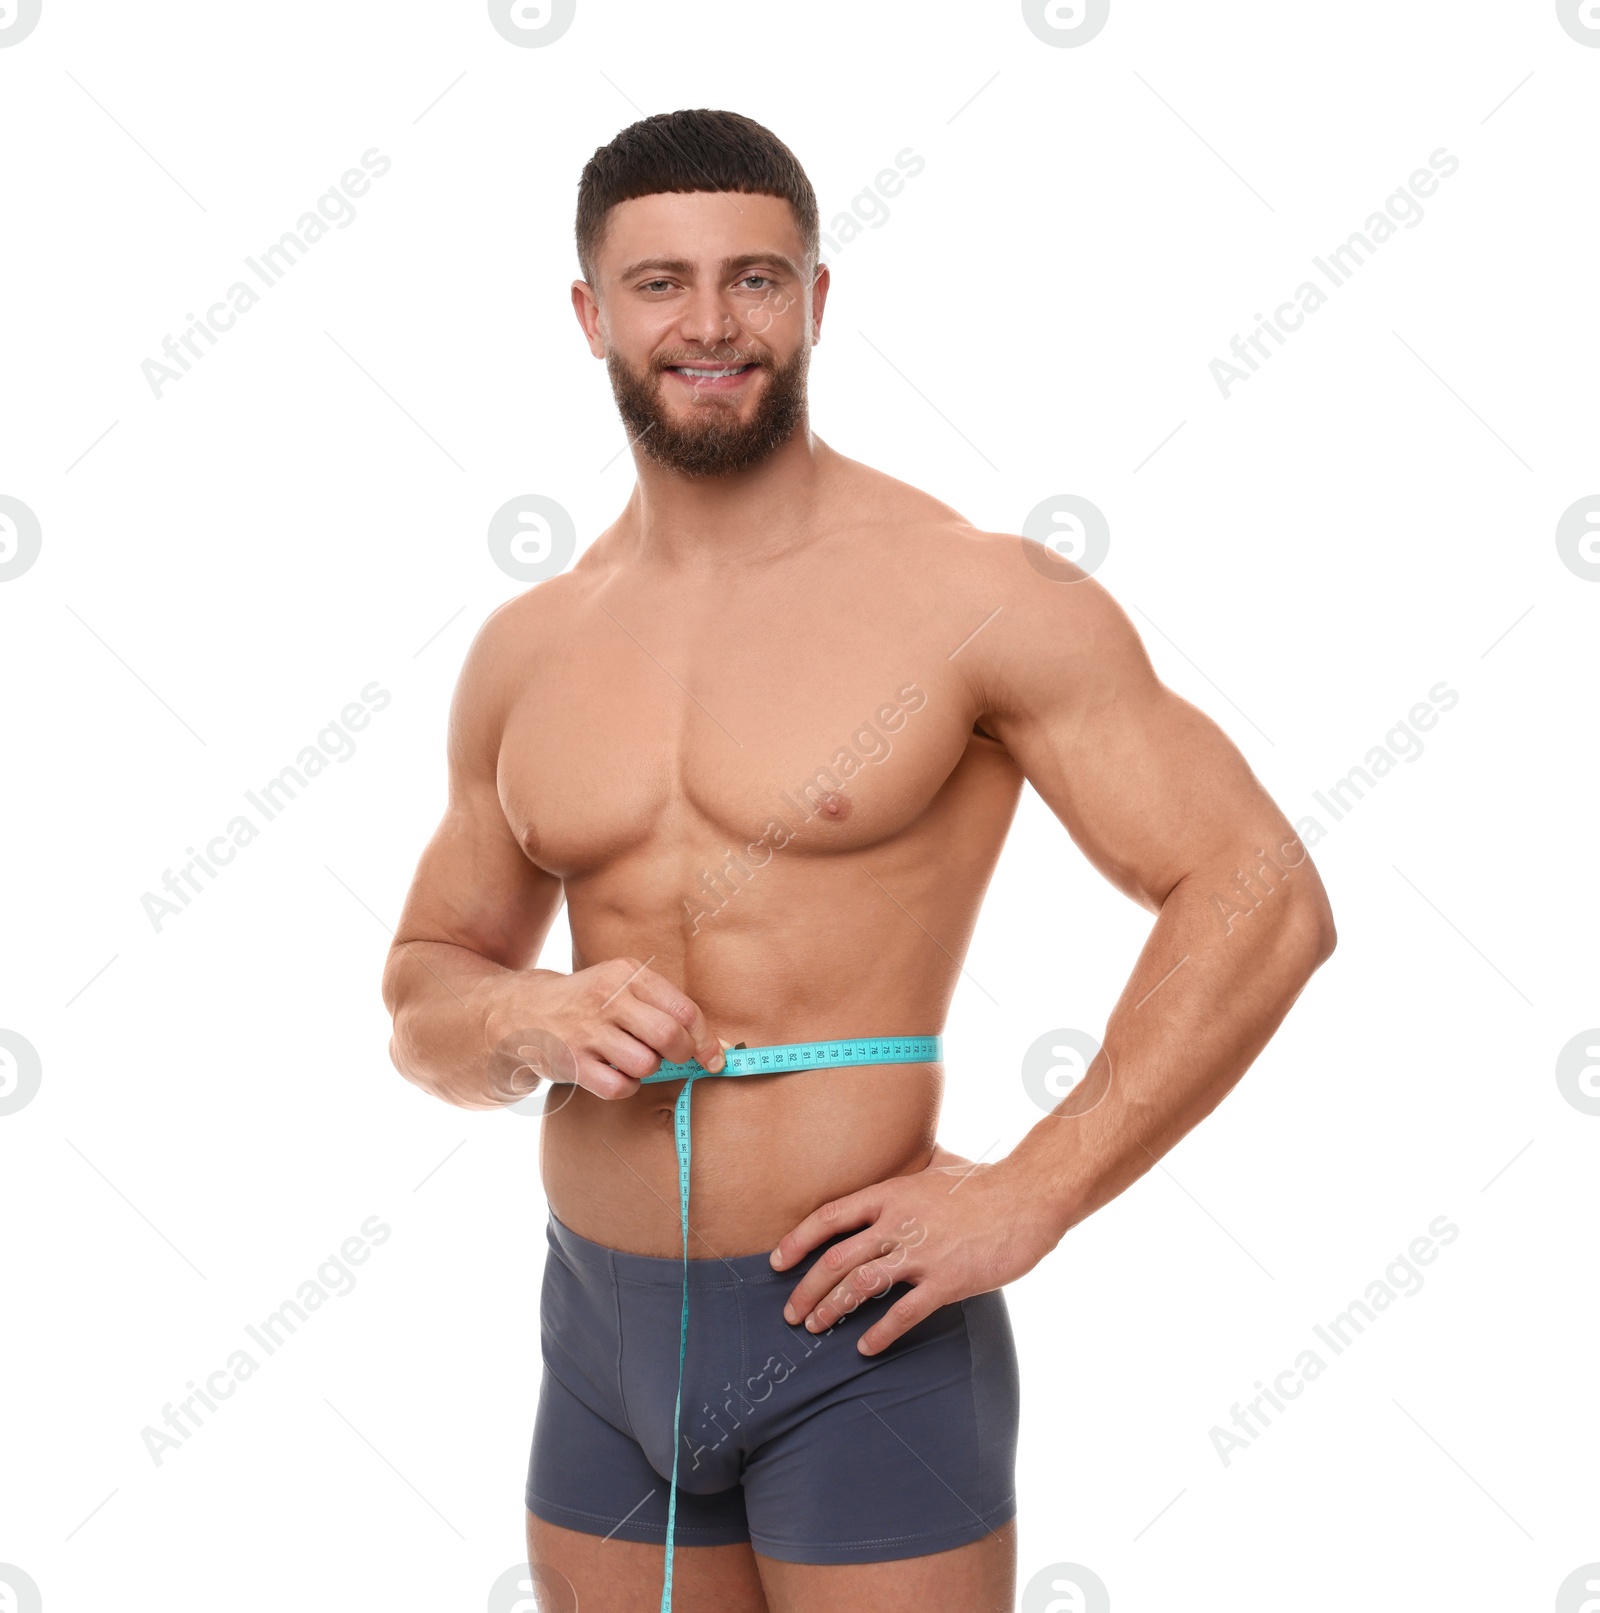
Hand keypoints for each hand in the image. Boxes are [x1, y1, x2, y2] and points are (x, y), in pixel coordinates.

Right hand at [482, 957, 724, 1103]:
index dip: (705, 1038)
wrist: (524, 1012)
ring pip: (646, 1064)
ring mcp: (587, 1031)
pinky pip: (619, 1087)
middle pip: (669, 1036)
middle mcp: (608, 999)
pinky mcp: (572, 1061)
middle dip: (682, 1055)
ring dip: (648, 1070)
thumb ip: (664, 1008)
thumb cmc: (589, 1003)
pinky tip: (616, 1074)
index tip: (714, 1057)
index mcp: (627, 974)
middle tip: (675, 1058)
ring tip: (634, 1059)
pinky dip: (626, 1087)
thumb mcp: (622, 985)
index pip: (683, 1009)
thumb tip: (714, 1046)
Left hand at [768, 1144, 1062, 1353]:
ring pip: (861, 1285)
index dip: (798, 1240)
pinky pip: (903, 1312)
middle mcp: (899, 1222)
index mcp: (892, 1194)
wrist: (1028, 1196)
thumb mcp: (941, 1165)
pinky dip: (880, 1332)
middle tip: (791, 1313)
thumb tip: (912, 1155)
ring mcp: (922, 1252)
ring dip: (833, 1309)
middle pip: (837, 1258)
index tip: (777, 1261)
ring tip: (817, 1328)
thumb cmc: (987, 1182)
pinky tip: (866, 1346)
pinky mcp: (947, 1280)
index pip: (830, 1216)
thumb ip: (917, 1169)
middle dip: (807, 1288)